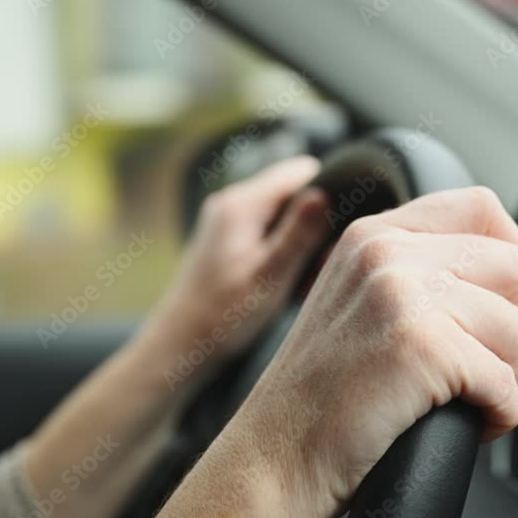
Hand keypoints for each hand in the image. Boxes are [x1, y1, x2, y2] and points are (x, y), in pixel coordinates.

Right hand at [130, 186, 517, 517]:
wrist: (276, 457)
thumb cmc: (320, 396)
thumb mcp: (355, 300)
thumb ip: (413, 269)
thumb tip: (505, 271)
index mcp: (373, 235)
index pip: (481, 208)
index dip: (508, 260)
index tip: (496, 306)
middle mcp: (386, 252)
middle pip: (512, 266)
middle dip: (513, 325)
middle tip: (483, 366)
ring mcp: (401, 296)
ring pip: (515, 327)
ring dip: (507, 375)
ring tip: (467, 397)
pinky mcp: (421, 348)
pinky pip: (506, 382)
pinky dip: (499, 413)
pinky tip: (469, 422)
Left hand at [153, 156, 329, 371]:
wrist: (180, 345)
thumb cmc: (223, 316)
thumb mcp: (270, 275)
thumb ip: (299, 233)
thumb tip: (326, 192)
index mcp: (241, 204)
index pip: (302, 171)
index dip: (329, 195)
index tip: (337, 235)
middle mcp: (232, 203)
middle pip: (294, 194)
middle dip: (316, 227)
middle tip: (318, 270)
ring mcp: (228, 221)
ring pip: (284, 217)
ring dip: (301, 247)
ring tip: (302, 285)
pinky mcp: (228, 240)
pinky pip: (268, 235)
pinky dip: (284, 256)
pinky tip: (286, 288)